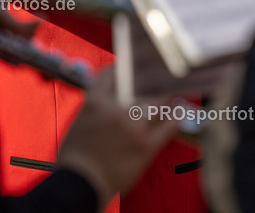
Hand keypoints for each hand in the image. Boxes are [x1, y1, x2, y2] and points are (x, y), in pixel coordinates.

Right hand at [57, 69, 178, 209]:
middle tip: (157, 79)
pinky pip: (168, 127)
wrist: (79, 185)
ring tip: (171, 94)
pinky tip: (178, 111)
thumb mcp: (79, 120)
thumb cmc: (75, 157)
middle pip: (141, 85)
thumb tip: (113, 94)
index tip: (132, 69)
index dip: (125, 69)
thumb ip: (97, 104)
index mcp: (95, 101)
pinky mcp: (146, 146)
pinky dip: (175, 117)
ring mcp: (133, 127)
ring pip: (157, 104)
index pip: (113, 74)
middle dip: (150, 82)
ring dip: (166, 98)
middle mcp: (116, 109)